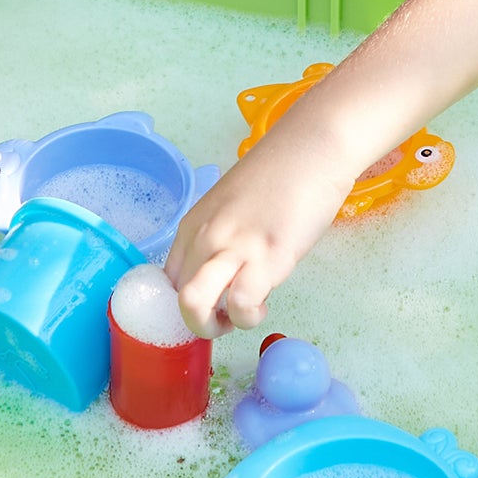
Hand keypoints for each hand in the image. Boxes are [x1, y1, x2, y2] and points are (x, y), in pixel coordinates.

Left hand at [163, 125, 355, 337]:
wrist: (311, 151)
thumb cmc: (278, 179)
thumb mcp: (231, 208)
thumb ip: (221, 240)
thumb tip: (224, 277)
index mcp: (192, 225)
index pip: (166, 281)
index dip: (185, 305)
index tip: (211, 305)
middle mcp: (204, 237)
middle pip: (177, 299)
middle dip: (200, 322)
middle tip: (227, 315)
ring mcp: (233, 247)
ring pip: (192, 304)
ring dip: (215, 326)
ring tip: (241, 313)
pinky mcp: (267, 257)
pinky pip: (241, 304)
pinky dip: (249, 316)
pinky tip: (265, 301)